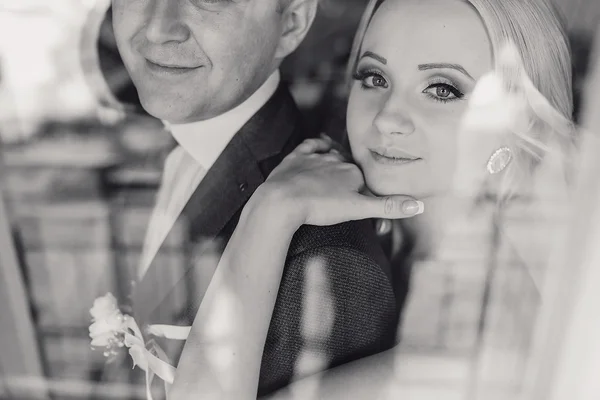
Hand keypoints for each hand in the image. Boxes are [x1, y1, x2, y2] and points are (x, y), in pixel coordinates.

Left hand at [259, 136, 423, 226]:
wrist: (282, 201)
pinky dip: (316, 146)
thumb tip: (420, 206)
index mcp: (353, 172)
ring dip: (335, 162)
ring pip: (331, 155)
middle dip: (349, 179)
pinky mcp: (296, 157)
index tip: (358, 207)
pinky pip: (310, 146)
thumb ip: (387, 207)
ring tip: (335, 176)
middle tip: (343, 195)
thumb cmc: (320, 207)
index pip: (363, 181)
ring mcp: (315, 157)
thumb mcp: (358, 210)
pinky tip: (319, 147)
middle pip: (348, 168)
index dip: (362, 195)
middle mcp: (337, 160)